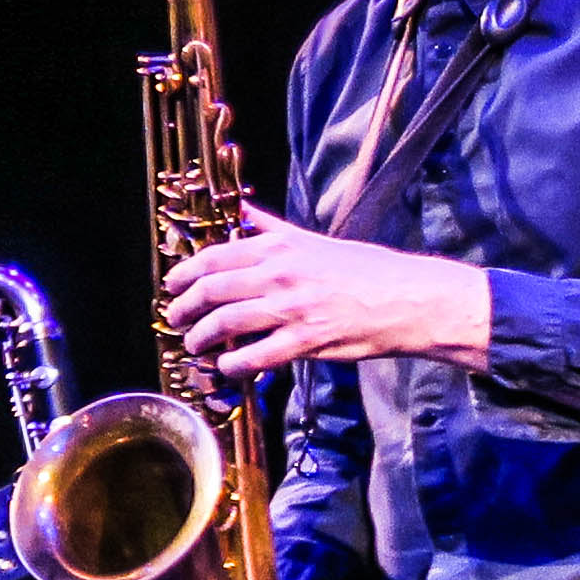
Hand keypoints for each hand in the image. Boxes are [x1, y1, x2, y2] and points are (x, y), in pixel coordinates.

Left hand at [167, 218, 492, 376]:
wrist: (406, 299)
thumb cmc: (365, 270)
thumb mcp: (314, 239)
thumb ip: (271, 228)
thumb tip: (243, 211)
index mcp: (280, 247)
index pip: (215, 256)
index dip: (185, 274)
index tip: (173, 285)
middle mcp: (280, 273)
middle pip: (212, 290)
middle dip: (185, 308)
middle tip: (177, 320)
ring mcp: (291, 308)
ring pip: (226, 323)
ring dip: (202, 339)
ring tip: (195, 346)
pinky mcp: (306, 340)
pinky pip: (255, 356)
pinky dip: (233, 365)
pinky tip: (227, 368)